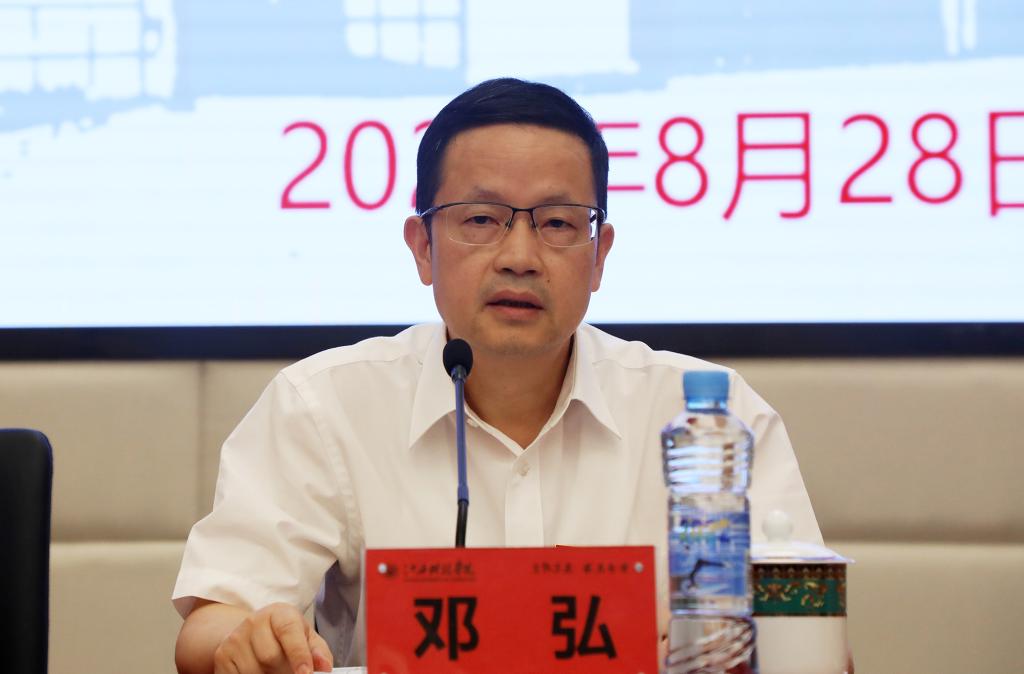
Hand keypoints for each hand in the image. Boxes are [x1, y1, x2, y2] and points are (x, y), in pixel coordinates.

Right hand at [212, 602, 332, 673]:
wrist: (252, 633)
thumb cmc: (285, 637)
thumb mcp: (305, 637)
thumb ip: (318, 651)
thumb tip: (324, 667)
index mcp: (280, 613)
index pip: (289, 631)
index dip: (299, 654)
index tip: (306, 673)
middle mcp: (255, 621)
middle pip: (270, 657)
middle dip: (283, 671)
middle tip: (289, 672)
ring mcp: (236, 638)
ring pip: (254, 671)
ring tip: (274, 671)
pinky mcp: (223, 655)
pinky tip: (259, 672)